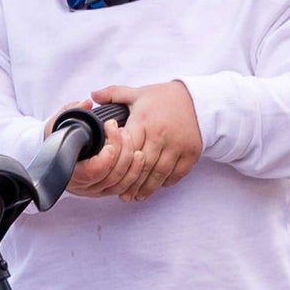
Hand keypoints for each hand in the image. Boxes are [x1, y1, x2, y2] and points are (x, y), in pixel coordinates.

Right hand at [45, 99, 147, 196]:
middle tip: (121, 130)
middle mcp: (82, 185)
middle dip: (120, 152)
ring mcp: (96, 189)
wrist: (57, 151)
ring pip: (120, 183)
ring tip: (130, 138)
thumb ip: (72, 111)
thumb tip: (86, 104)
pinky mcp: (107, 188)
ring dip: (130, 161)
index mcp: (69, 172)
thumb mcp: (60, 121)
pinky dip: (135, 172)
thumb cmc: (58, 137)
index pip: (90, 173)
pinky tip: (139, 155)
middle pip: (109, 177)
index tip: (110, 146)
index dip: (103, 161)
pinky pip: (125, 186)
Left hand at [92, 82, 201, 200]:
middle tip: (123, 195)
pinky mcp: (191, 152)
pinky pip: (178, 173)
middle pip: (143, 165)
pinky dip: (166, 182)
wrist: (197, 99)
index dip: (120, 164)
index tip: (112, 175)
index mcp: (144, 120)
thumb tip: (93, 95)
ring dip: (148, 187)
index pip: (128, 148)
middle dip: (132, 183)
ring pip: (160, 173)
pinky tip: (156, 187)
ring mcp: (178, 145)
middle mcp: (160, 134)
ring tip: (137, 196)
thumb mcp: (137, 93)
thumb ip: (113, 94)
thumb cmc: (162, 98)